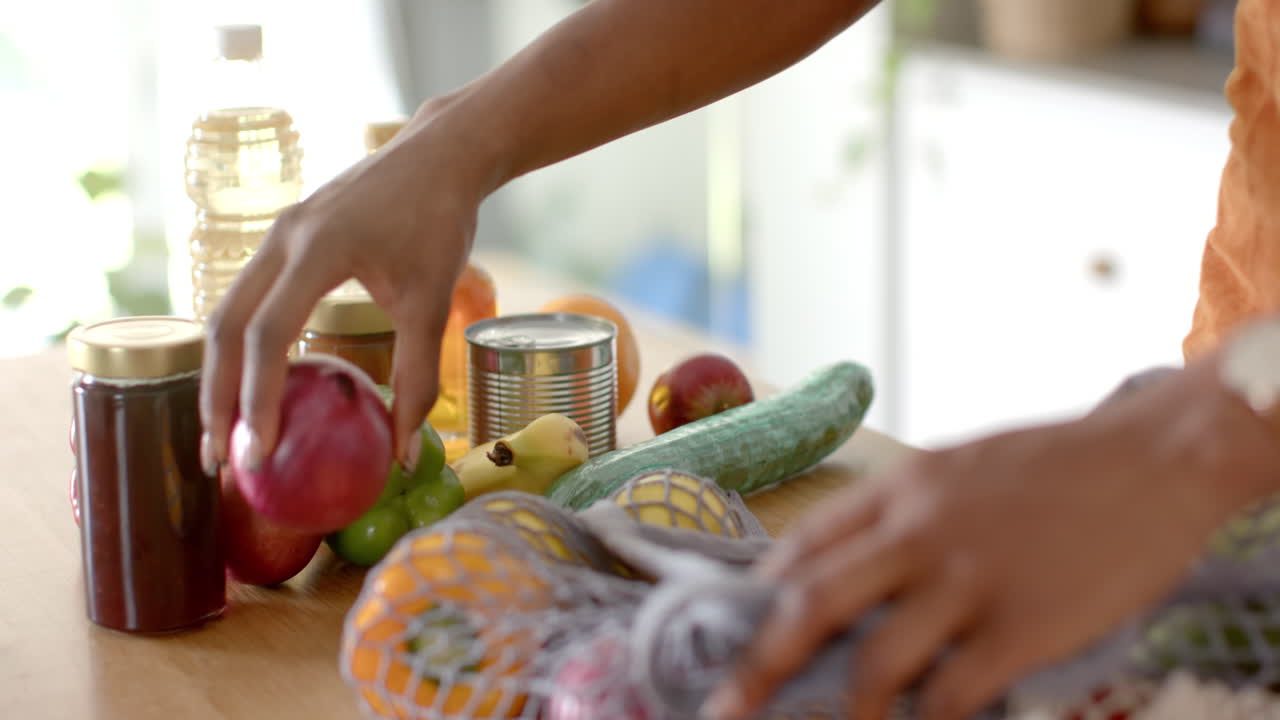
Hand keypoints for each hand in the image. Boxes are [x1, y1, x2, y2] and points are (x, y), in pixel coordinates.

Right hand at [199, 99, 493, 475]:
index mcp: (316, 250)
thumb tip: (403, 455)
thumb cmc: (439, 224)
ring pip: (225, 313)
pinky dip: (239, 348)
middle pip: (224, 328)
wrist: (438, 155)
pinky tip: (249, 386)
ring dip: (220, 376)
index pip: (267, 336)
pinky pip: (245, 299)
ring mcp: (275, 234)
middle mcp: (281, 239)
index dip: (256, 400)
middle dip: (216, 399)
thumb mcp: (434, 302)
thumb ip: (418, 378)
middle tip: (219, 462)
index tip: (255, 456)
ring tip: (223, 436)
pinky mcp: (282, 237)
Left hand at [703, 360, 1279, 719]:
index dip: (761, 596)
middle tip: (725, 708)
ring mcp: (965, 580)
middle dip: (759, 665)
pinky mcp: (1018, 626)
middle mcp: (916, 532)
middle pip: (810, 604)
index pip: (803, 545)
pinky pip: (951, 694)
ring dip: (844, 712)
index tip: (735, 632)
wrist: (1153, 458)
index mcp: (898, 488)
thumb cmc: (1056, 466)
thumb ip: (903, 515)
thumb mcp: (959, 469)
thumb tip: (852, 569)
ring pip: (872, 661)